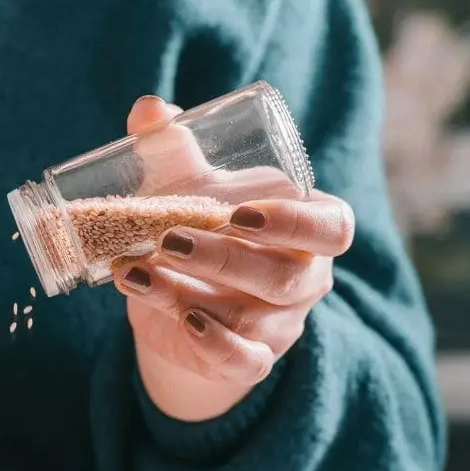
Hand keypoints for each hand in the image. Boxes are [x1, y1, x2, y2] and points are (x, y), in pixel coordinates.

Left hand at [115, 96, 353, 421]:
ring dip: (191, 293)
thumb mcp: (186, 186)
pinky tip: (180, 321)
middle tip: (168, 240)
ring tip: (137, 272)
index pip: (333, 228)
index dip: (297, 222)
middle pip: (288, 276)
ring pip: (254, 316)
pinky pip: (246, 362)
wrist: (177, 300)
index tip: (242, 213)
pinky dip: (215, 345)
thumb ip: (171, 147)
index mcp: (307, 227)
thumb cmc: (197, 227)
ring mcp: (280, 324)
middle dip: (225, 258)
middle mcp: (304, 278)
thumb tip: (148, 108)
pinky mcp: (250, 358)